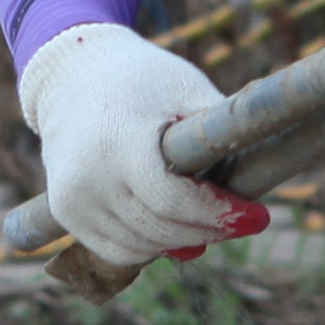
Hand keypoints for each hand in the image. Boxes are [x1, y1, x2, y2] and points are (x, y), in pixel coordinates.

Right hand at [19, 24, 263, 262]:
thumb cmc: (142, 80)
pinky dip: (150, 247)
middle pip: (159, 229)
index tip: (259, 217)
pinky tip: (176, 231)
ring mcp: (71, 199)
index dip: (219, 215)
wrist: (73, 74)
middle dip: (210, 231)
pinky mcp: (65, 211)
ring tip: (212, 223)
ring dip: (183, 241)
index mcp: (118, 143)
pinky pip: (115, 250)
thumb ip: (219, 131)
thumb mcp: (187, 89)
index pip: (172, 201)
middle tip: (244, 223)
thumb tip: (257, 178)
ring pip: (140, 247)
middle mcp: (87, 177)